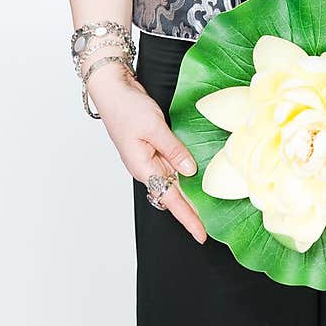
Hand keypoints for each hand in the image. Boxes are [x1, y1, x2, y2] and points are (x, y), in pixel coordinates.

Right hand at [88, 62, 207, 243]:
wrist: (112, 89)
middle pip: (173, 193)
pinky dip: (184, 167)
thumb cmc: (127, 108)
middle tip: (212, 223)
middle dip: (191, 209)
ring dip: (189, 189)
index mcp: (143, 168)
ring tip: (209, 203)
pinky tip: (198, 169)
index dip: (188, 217)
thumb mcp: (154, 127)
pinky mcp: (153, 146)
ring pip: (173, 178)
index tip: (201, 235)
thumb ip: (173, 149)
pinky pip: (172, 162)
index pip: (170, 199)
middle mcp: (147, 167)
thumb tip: (190, 171)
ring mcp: (149, 157)